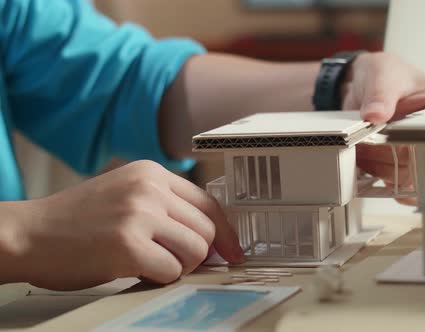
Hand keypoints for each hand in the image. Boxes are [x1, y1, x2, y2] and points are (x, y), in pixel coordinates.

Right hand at [9, 160, 243, 290]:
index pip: (209, 202)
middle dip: (199, 254)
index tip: (232, 251)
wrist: (29, 234)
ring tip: (151, 263)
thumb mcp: (126, 196)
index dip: (226, 232)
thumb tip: (212, 240)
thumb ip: (167, 208)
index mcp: (152, 173)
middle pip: (207, 229)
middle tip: (177, 262)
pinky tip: (137, 270)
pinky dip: (160, 278)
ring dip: (179, 266)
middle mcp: (149, 189)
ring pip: (196, 250)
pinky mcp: (128, 245)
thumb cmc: (78, 221)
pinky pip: (172, 270)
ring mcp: (139, 215)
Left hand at [342, 52, 424, 203]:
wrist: (360, 84)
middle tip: (366, 142)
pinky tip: (363, 161)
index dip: (417, 146)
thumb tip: (375, 114)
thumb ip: (380, 93)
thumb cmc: (382, 73)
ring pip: (405, 178)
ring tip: (360, 148)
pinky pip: (394, 183)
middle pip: (422, 164)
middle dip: (390, 158)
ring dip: (379, 168)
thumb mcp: (382, 74)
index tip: (392, 141)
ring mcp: (416, 152)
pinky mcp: (399, 163)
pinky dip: (375, 177)